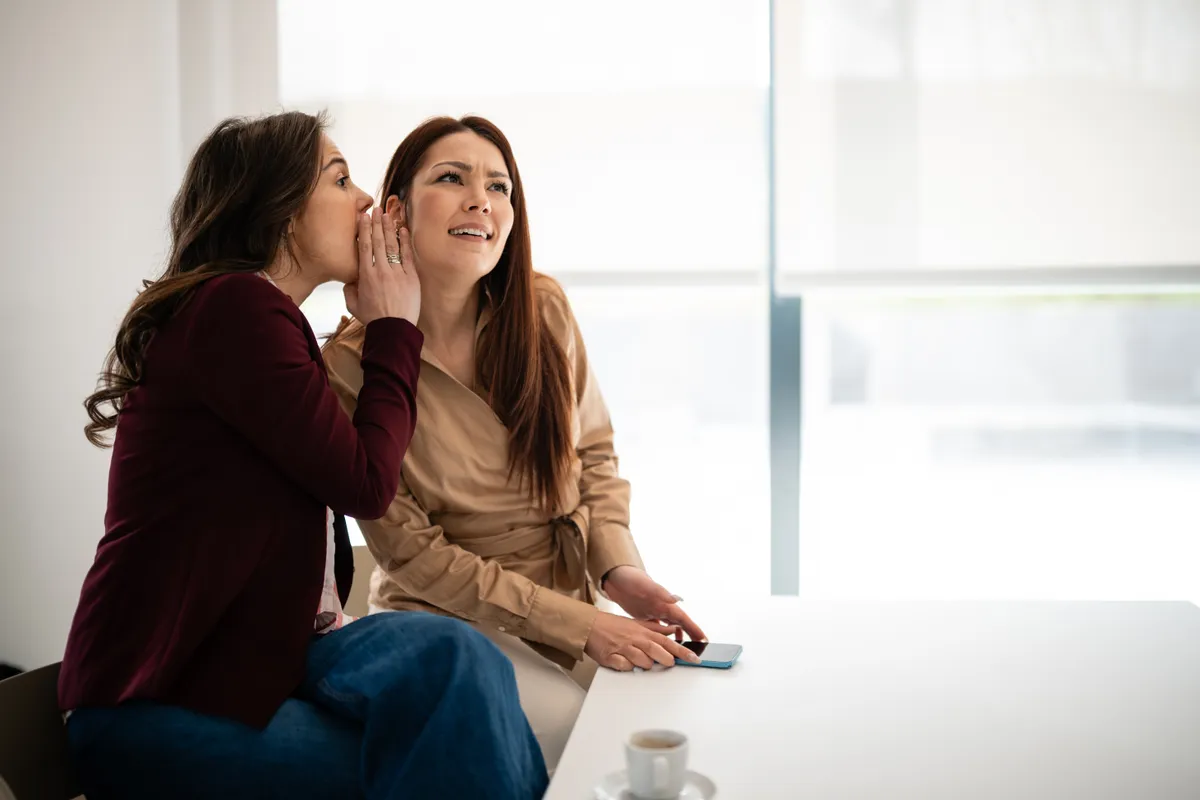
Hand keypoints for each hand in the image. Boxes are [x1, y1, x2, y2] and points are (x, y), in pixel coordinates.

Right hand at [344, 201, 419, 325]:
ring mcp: (397, 273)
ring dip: (389, 228)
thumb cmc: (373, 318)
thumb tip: (350, 279)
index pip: (364, 246)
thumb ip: (349, 289)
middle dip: (376, 223)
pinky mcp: (411, 277)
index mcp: (365, 275)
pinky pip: (408, 255)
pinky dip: (405, 241)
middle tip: (376, 209)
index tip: (363, 217)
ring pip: (392, 245)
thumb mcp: (353, 305)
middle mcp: (381, 270)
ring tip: (388, 214)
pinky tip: (403, 229)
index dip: (363, 230)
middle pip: (377, 241)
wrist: (394, 329)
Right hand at [585, 612, 700, 670]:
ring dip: (645, 664)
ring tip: (639, 660)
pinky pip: (625, 667)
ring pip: (643, 661)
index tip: (694, 658)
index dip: (682, 651)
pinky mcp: (611, 658)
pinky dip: (627, 667)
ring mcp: (623, 648)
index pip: (667, 642)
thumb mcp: (636, 624)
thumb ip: (656, 628)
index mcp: (643, 632)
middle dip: (666, 659)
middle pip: (657, 651)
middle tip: (670, 663)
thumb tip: (672, 630)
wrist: (589, 626)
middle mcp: (635, 639)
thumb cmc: (612, 626)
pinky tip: (624, 662)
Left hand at [601, 566, 706, 642]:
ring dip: (676, 638)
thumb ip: (660, 592)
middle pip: (680, 625)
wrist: (615, 576)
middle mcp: (662, 608)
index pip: (683, 619)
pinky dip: (661, 636)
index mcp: (665, 603)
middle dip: (690, 636)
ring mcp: (653, 612)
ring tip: (681, 651)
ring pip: (669, 628)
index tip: (704, 639)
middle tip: (697, 650)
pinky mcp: (644, 616)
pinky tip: (661, 644)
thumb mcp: (645, 585)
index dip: (694, 629)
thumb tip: (677, 598)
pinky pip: (656, 628)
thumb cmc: (630, 578)